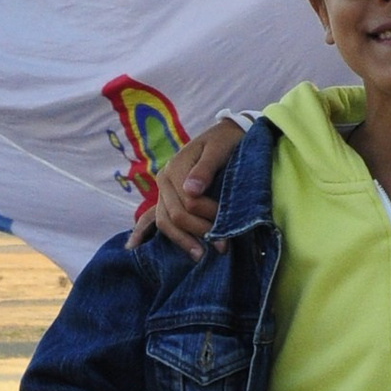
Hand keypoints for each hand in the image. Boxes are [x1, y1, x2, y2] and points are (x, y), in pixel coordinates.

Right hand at [135, 117, 244, 253]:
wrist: (226, 134)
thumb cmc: (226, 140)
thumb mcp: (219, 148)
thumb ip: (206, 168)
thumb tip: (191, 191)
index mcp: (175, 167)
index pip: (188, 201)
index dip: (208, 216)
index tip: (228, 224)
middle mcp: (164, 179)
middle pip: (176, 214)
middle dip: (198, 232)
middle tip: (222, 246)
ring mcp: (164, 191)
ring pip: (165, 222)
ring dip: (183, 240)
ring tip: (201, 256)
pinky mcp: (168, 199)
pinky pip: (161, 221)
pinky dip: (164, 235)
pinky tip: (164, 249)